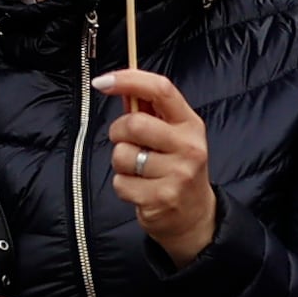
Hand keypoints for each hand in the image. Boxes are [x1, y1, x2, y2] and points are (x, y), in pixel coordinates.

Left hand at [94, 67, 216, 263]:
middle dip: (118, 132)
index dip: (129, 80)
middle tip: (126, 142)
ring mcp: (178, 175)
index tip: (102, 82)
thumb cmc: (175, 166)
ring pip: (122, 155)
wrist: (196, 216)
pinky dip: (123, 185)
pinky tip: (141, 189)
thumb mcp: (171, 134)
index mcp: (190, 124)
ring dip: (121, 163)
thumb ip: (147, 109)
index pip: (161, 90)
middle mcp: (189, 148)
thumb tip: (114, 83)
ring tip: (139, 171)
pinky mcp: (162, 199)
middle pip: (134, 123)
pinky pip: (120, 183)